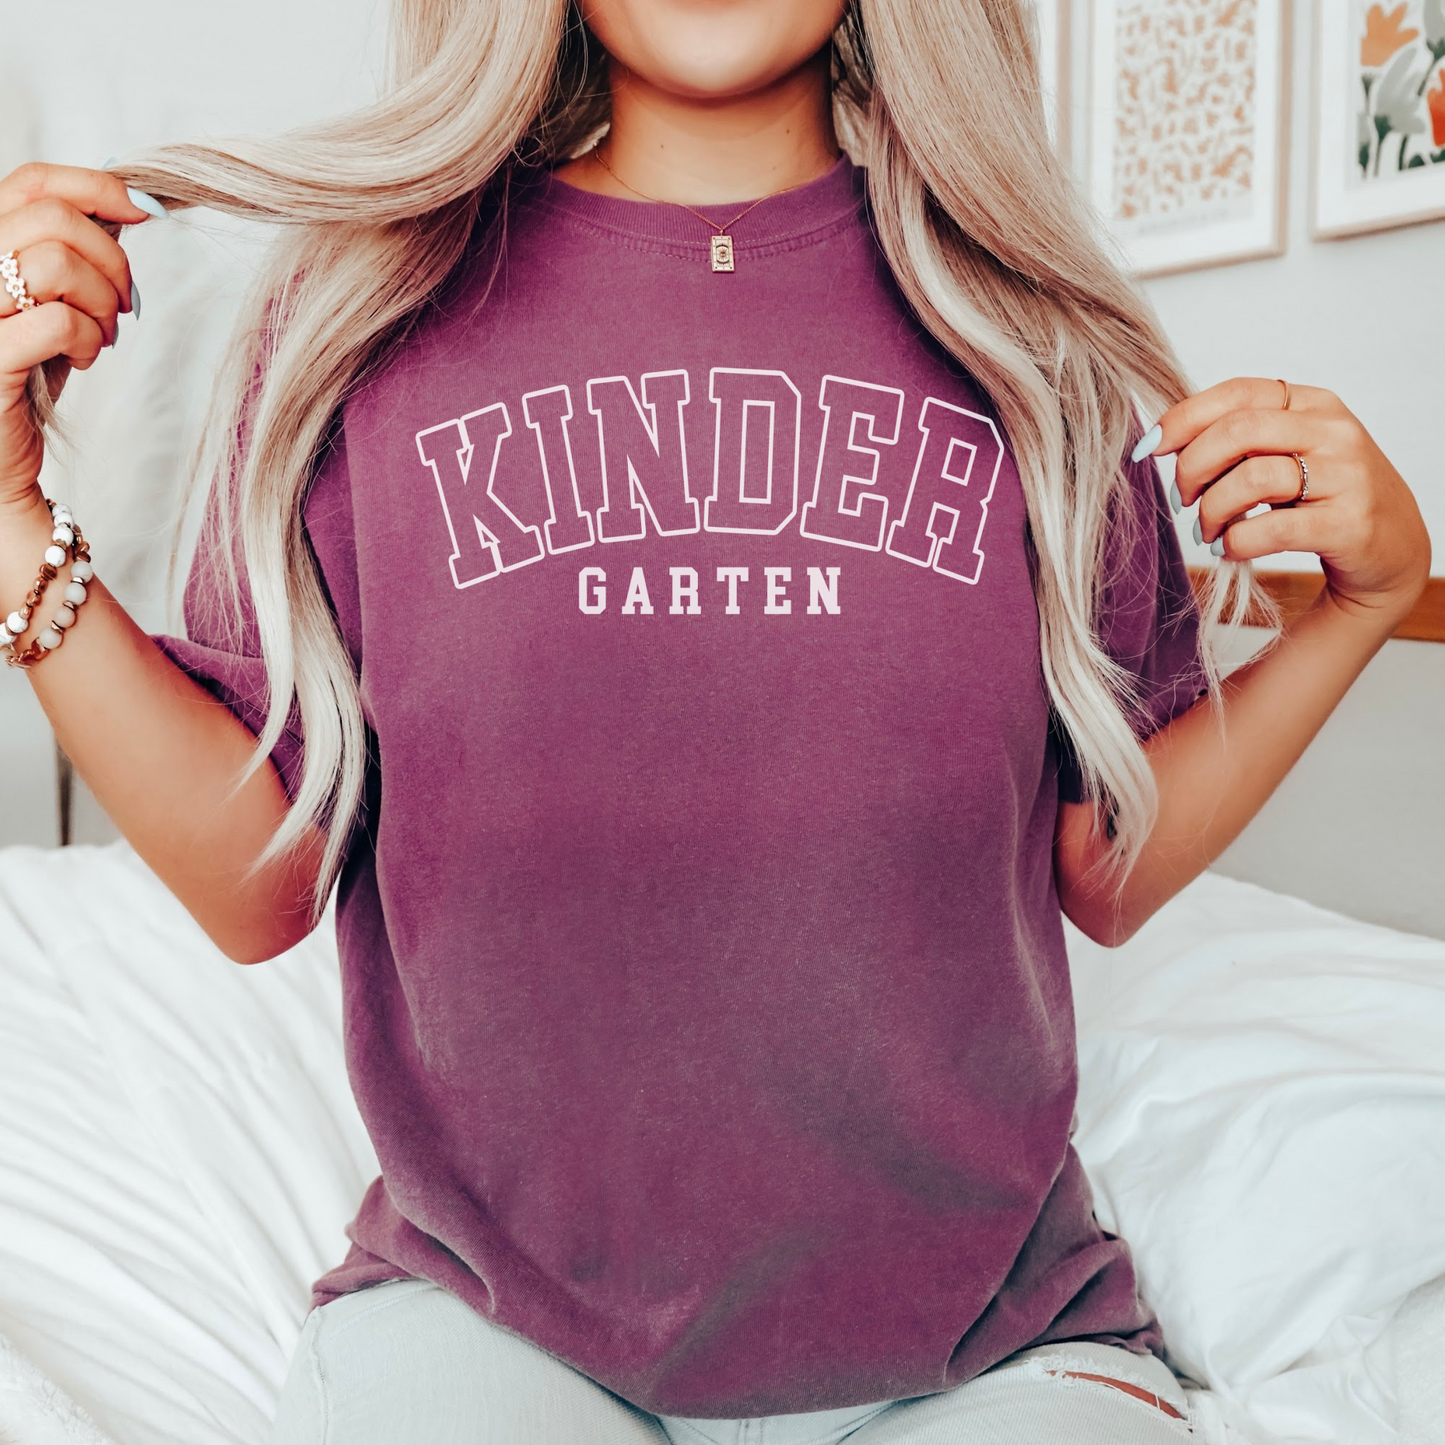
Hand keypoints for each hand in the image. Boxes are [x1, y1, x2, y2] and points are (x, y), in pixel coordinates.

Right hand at [0, 162, 158, 517]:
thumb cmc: (29, 375)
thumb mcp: (53, 302)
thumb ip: (73, 256)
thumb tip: (127, 208)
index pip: (30, 181)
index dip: (95, 188)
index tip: (142, 213)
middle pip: (52, 217)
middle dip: (111, 259)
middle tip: (124, 305)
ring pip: (55, 262)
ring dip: (101, 302)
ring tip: (100, 337)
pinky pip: (57, 321)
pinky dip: (88, 339)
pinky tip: (85, 359)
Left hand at [1140, 376, 1431, 628]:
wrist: (1389, 547)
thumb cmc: (1321, 497)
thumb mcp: (1285, 453)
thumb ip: (1239, 438)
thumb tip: (1163, 440)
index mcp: (1313, 403)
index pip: (1237, 393)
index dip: (1184, 418)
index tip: (1149, 447)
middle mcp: (1334, 431)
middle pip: (1239, 430)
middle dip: (1192, 467)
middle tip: (1181, 498)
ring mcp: (1346, 475)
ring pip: (1252, 479)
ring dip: (1212, 511)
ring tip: (1206, 530)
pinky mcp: (1349, 523)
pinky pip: (1273, 528)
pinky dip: (1236, 542)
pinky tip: (1229, 549)